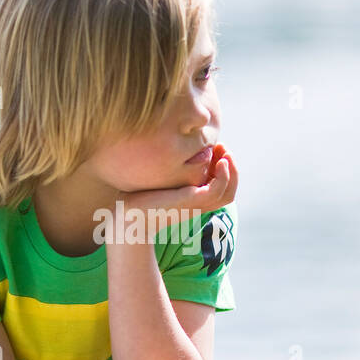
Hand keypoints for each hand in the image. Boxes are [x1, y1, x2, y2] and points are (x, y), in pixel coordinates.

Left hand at [116, 143, 236, 240]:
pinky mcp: (192, 201)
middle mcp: (197, 204)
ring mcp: (196, 204)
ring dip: (232, 171)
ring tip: (224, 153)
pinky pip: (218, 191)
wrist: (127, 214)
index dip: (224, 167)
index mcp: (192, 200)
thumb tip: (172, 146)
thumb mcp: (159, 177)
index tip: (216, 148)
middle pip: (229, 191)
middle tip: (223, 148)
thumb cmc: (136, 195)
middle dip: (232, 168)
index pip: (221, 188)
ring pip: (228, 193)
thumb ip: (170, 167)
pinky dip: (224, 176)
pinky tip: (218, 160)